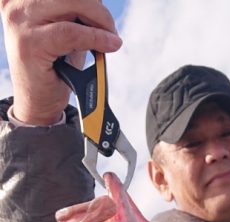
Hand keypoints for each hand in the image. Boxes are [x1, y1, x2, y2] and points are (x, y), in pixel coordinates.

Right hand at [0, 0, 121, 124]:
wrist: (39, 103)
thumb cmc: (54, 68)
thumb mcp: (65, 32)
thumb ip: (77, 13)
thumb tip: (100, 3)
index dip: (91, 0)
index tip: (103, 11)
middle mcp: (18, 5)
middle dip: (98, 9)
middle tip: (111, 30)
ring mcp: (20, 22)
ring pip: (74, 4)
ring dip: (99, 22)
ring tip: (107, 39)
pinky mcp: (30, 43)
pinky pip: (71, 33)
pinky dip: (94, 38)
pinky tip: (108, 45)